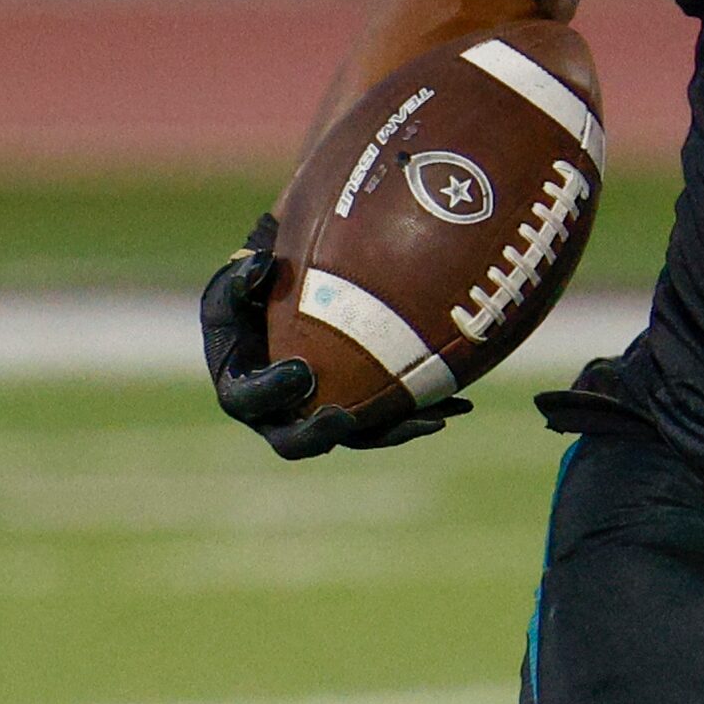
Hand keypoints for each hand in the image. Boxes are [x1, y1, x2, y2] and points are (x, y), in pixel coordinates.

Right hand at [200, 212, 471, 460]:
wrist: (296, 291)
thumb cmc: (265, 280)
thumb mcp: (245, 273)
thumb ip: (243, 274)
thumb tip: (260, 264)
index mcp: (241, 385)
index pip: (245, 398)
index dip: (269, 392)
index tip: (300, 371)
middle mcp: (279, 412)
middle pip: (296, 439)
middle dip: (321, 433)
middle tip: (345, 417)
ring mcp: (324, 413)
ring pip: (357, 434)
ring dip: (392, 430)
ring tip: (432, 420)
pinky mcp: (363, 409)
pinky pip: (391, 418)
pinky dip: (424, 411)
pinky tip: (462, 405)